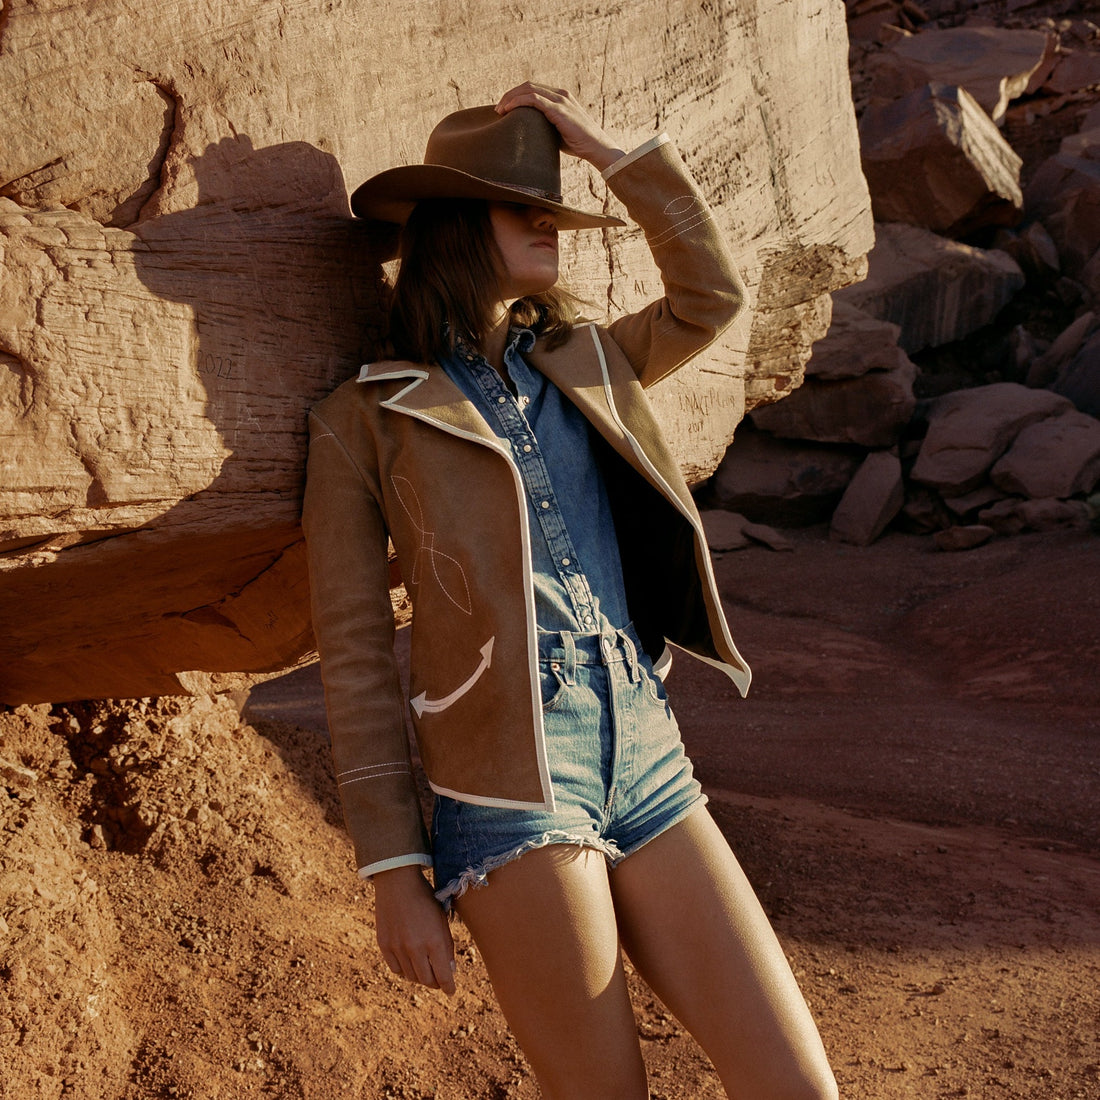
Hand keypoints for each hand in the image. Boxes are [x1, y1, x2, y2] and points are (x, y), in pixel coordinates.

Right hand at [372, 864, 456, 995]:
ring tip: (425, 969)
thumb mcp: (442, 919)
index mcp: (435, 940)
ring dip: (420, 976)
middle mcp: (415, 947)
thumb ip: (446, 946)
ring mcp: (398, 947)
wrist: (398, 882)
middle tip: (439, 981)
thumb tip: (449, 971)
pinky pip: (396, 969)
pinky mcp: (384, 945)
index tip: (451, 990)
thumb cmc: (425, 899)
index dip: (449, 987)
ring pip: (411, 976)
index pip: (444, 976)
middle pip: (427, 980)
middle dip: (435, 983)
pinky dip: (404, 970)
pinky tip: (409, 963)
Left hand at [495, 83, 625, 171]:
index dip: (516, 95)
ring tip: (499, 110)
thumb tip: (526, 133)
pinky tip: (508, 110)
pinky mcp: (559, 109)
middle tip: (497, 109)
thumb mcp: (558, 131)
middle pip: (528, 86)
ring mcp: (560, 100)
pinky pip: (533, 100)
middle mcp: (560, 94)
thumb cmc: (579, 144)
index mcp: (560, 97)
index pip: (533, 89)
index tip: (504, 108)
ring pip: (529, 90)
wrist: (596, 148)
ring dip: (510, 98)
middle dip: (510, 95)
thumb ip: (545, 126)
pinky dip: (518, 102)